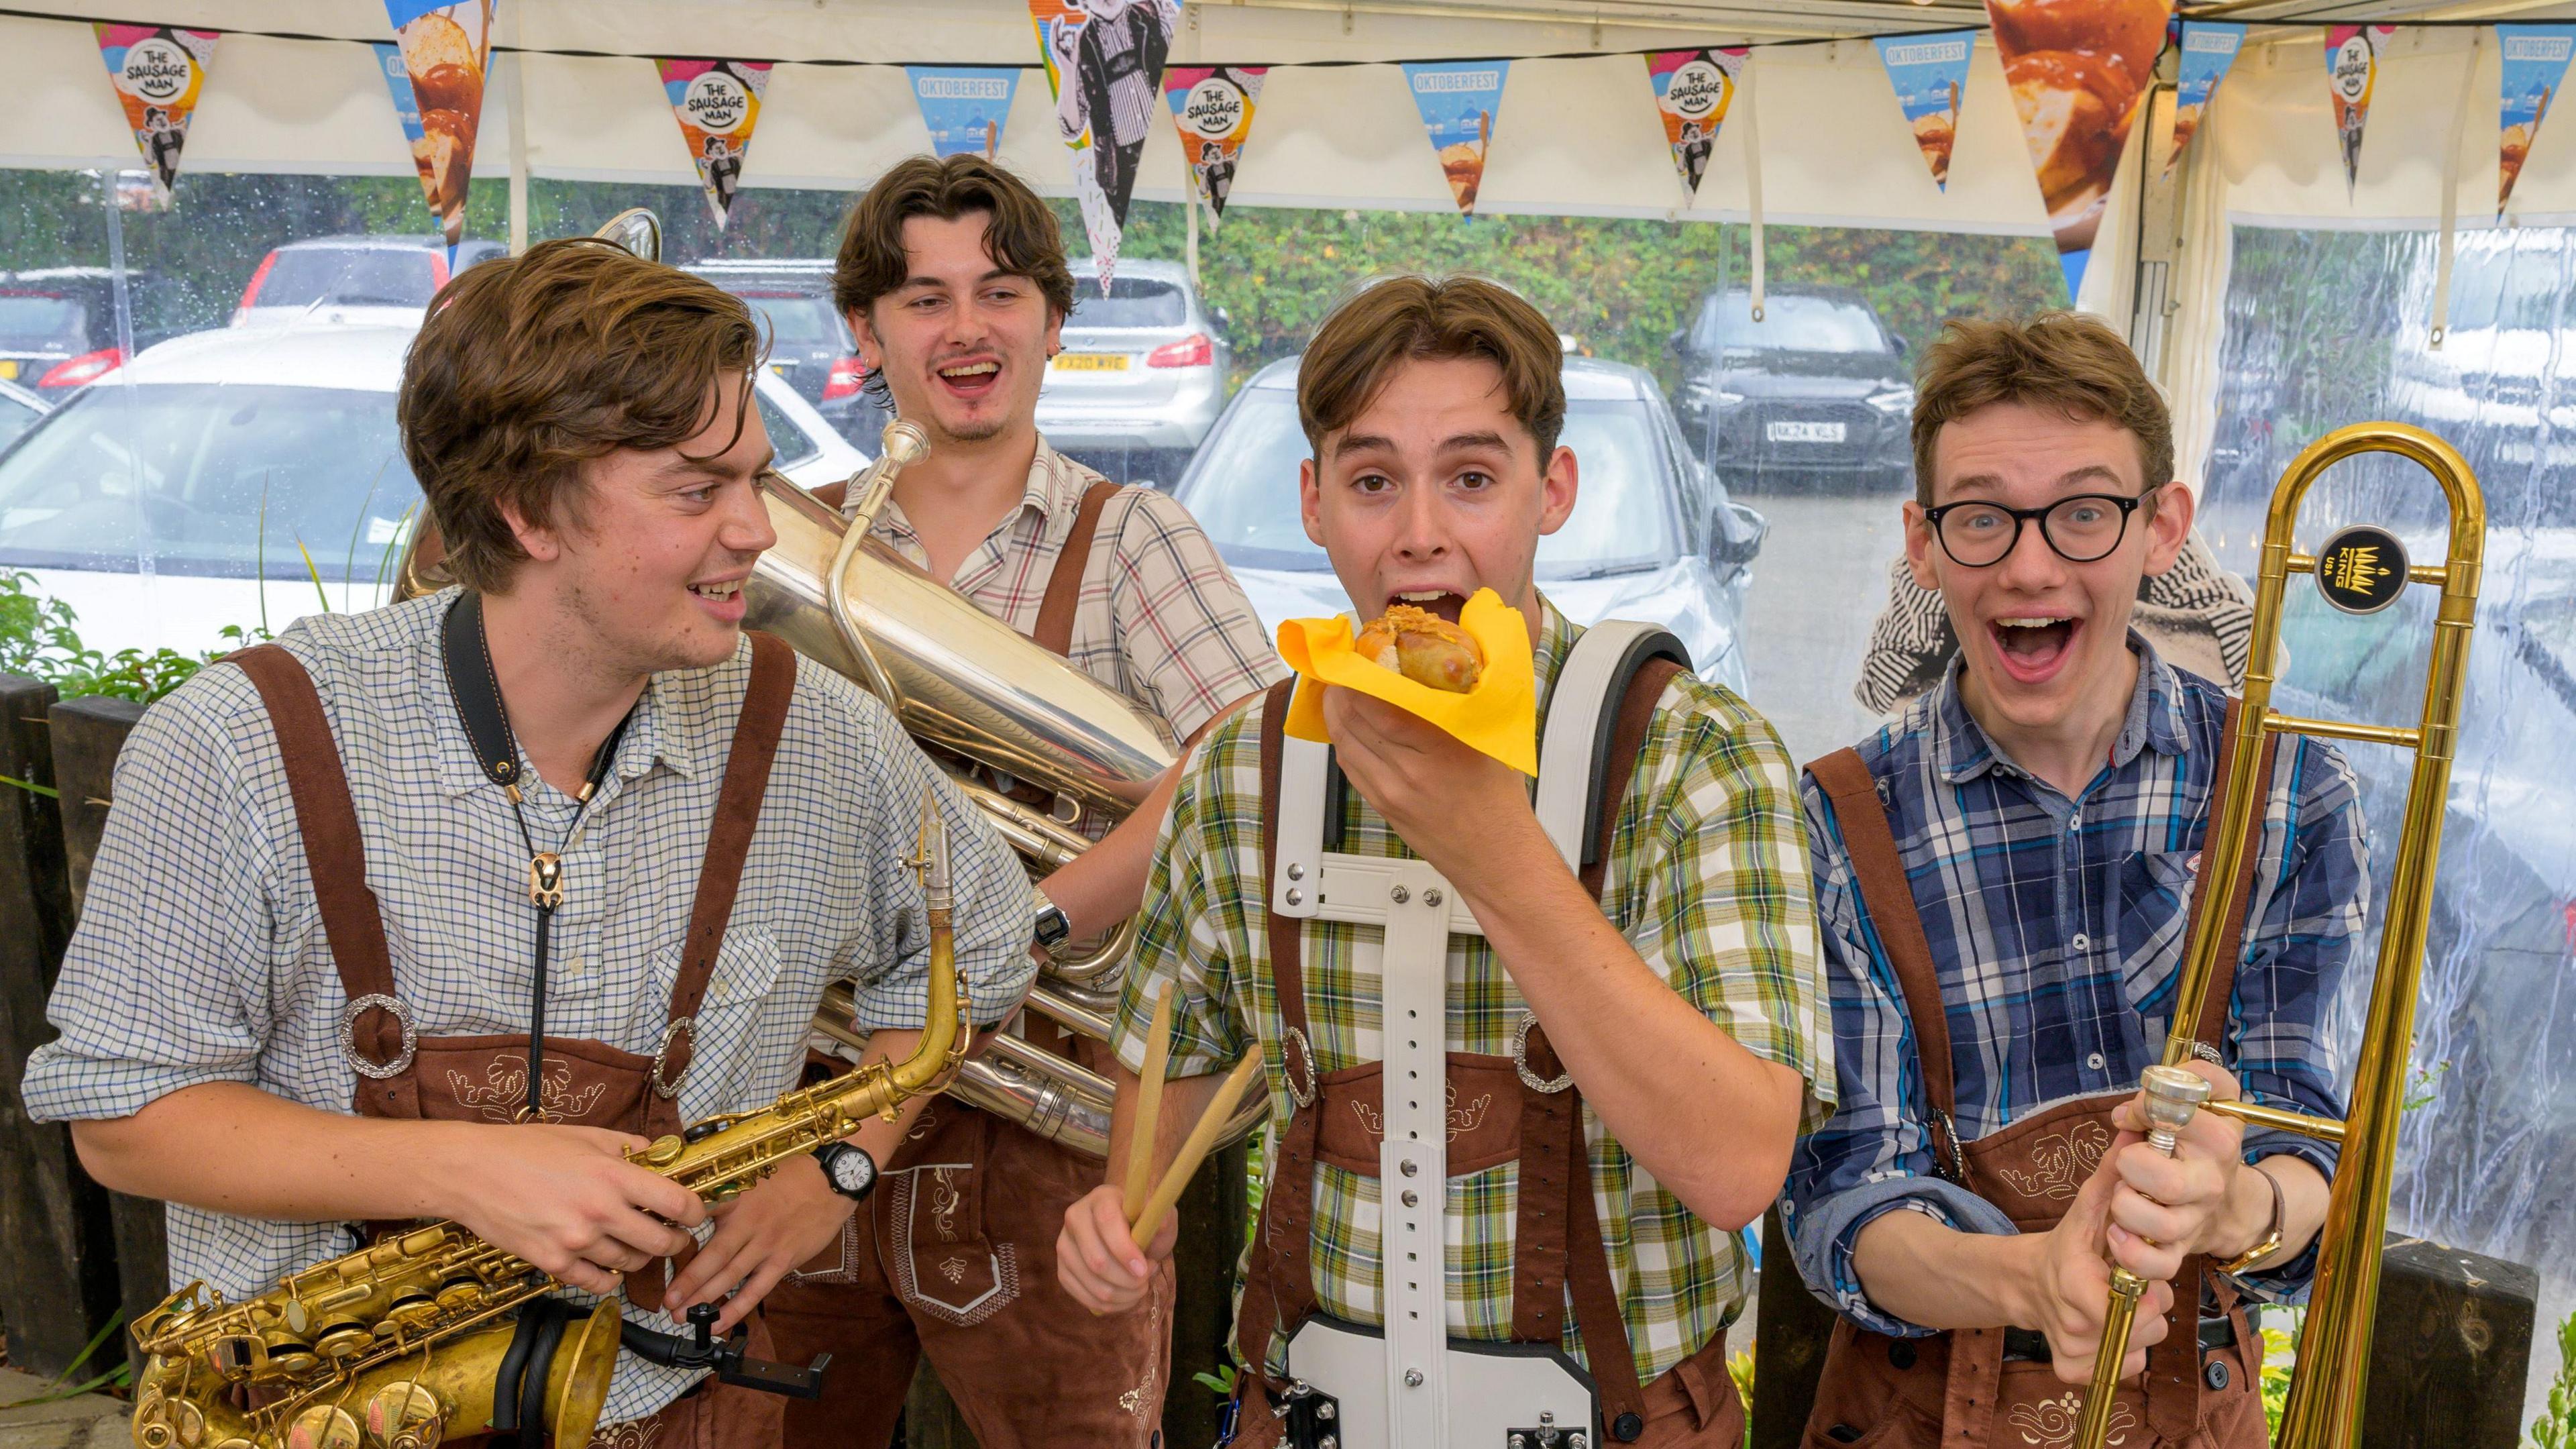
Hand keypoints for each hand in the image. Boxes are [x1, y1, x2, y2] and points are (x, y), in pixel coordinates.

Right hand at [439, 1124, 705, 1297]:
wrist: (471, 1172)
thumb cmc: (526, 1149)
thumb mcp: (586, 1135)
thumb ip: (630, 1146)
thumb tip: (663, 1154)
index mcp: (612, 1175)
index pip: (677, 1203)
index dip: (696, 1211)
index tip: (695, 1212)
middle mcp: (598, 1212)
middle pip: (661, 1243)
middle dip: (675, 1240)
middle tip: (673, 1234)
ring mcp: (575, 1242)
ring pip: (631, 1263)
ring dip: (640, 1255)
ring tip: (634, 1241)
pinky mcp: (552, 1263)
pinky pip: (598, 1282)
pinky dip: (610, 1276)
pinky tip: (608, 1262)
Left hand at [664, 1155, 856, 1332]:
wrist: (832, 1180)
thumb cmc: (791, 1176)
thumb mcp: (752, 1175)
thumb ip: (722, 1193)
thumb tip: (689, 1204)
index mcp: (735, 1199)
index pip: (697, 1220)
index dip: (675, 1238)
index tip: (652, 1254)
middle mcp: (748, 1223)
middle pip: (711, 1258)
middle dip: (686, 1283)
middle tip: (666, 1302)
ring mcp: (767, 1244)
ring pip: (730, 1277)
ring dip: (704, 1299)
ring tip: (682, 1316)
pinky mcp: (784, 1260)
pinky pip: (757, 1289)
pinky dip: (736, 1308)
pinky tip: (718, 1323)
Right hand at [1057, 1182, 1175, 1315]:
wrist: (1124, 1232)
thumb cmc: (1142, 1223)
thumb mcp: (1158, 1217)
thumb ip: (1163, 1220)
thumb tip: (1160, 1224)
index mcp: (1101, 1198)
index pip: (1106, 1222)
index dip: (1125, 1250)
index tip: (1145, 1268)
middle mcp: (1075, 1218)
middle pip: (1096, 1261)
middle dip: (1128, 1280)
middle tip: (1147, 1279)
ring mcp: (1064, 1246)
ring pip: (1092, 1283)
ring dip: (1123, 1295)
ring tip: (1140, 1287)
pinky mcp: (1063, 1270)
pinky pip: (1085, 1297)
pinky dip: (1111, 1305)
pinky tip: (1126, 1296)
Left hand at [1319, 685, 1541, 881]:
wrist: (1495, 858)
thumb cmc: (1499, 801)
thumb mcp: (1491, 742)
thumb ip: (1466, 705)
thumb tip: (1450, 664)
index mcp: (1441, 747)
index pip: (1381, 705)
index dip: (1361, 677)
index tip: (1360, 656)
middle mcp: (1410, 770)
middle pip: (1356, 719)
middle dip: (1342, 690)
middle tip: (1342, 668)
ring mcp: (1391, 791)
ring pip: (1345, 742)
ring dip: (1335, 713)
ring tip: (1337, 692)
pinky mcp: (1382, 806)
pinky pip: (1350, 766)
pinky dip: (1342, 741)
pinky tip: (1344, 726)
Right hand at [2024, 1144, 2175, 1384]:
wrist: (2027, 1282)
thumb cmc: (2067, 1244)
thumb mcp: (2088, 1208)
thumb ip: (2113, 1175)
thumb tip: (2134, 1130)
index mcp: (2075, 1284)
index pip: (2129, 1307)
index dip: (2144, 1294)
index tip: (2134, 1275)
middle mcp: (2070, 1323)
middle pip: (2142, 1329)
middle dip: (2148, 1308)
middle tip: (2129, 1287)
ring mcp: (2070, 1349)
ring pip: (2135, 1352)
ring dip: (2137, 1331)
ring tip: (2120, 1305)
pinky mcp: (2070, 1369)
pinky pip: (2120, 1372)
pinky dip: (2123, 1357)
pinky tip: (2110, 1331)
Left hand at [2106, 1059, 2249, 1260]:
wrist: (2225, 1202)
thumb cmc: (2198, 1144)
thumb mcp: (2204, 1101)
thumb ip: (2177, 1083)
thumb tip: (2127, 1114)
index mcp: (2219, 1139)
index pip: (2177, 1115)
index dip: (2145, 1108)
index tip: (2134, 1113)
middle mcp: (2211, 1182)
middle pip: (2167, 1184)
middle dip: (2131, 1167)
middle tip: (2127, 1160)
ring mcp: (2196, 1219)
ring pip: (2159, 1226)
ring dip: (2126, 1208)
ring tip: (2124, 1194)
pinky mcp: (2180, 1250)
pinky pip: (2157, 1264)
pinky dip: (2131, 1252)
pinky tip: (2118, 1232)